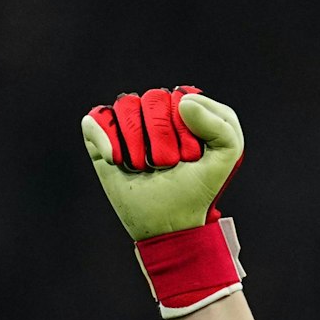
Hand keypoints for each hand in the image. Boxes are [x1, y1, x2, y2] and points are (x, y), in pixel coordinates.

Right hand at [82, 87, 244, 241]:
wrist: (168, 222)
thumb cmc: (196, 189)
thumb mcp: (226, 159)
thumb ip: (223, 126)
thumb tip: (183, 102)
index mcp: (185, 109)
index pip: (181, 97)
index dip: (185, 129)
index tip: (191, 157)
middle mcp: (154, 111)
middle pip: (152, 99)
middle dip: (161, 138)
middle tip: (166, 165)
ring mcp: (127, 123)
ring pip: (125, 105)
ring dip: (136, 143)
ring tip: (144, 165)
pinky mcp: (102, 137)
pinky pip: (94, 119)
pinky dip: (104, 138)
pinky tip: (115, 160)